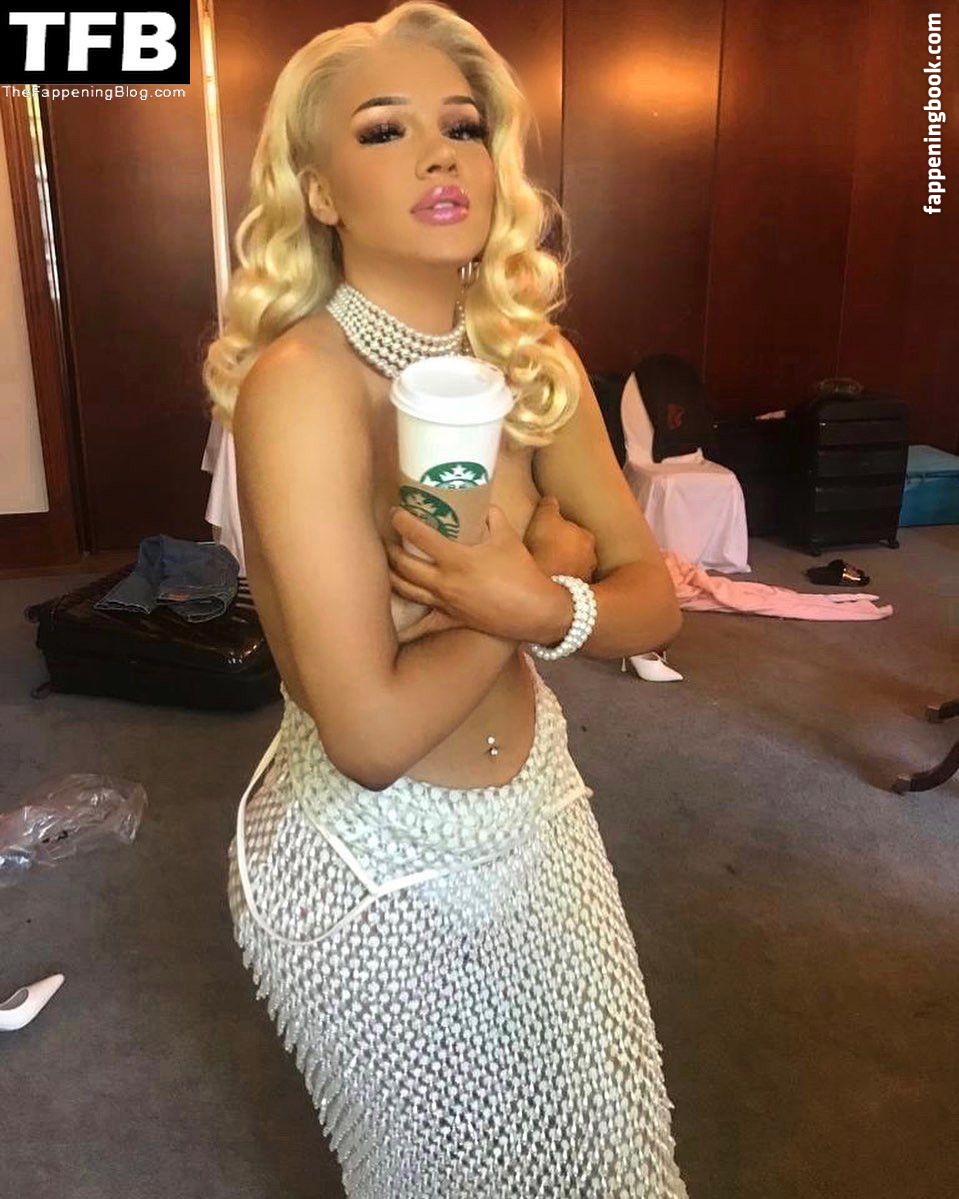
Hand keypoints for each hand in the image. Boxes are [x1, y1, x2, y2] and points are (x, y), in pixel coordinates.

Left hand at [385, 502, 558, 642]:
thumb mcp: (508, 537)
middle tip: (385, 538)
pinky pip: (424, 625)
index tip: (394, 512)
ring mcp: (445, 603)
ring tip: (386, 564)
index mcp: (457, 559)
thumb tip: (481, 504)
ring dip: (391, 576)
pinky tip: (392, 627)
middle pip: (403, 565)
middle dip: (389, 550)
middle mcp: (444, 582)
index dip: (402, 522)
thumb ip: (491, 516)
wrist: (534, 610)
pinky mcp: (451, 620)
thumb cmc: (522, 572)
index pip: (419, 536)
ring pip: (406, 590)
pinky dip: (407, 626)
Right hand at [523, 494, 598, 581]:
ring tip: (548, 568)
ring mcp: (584, 579)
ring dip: (565, 567)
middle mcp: (592, 558)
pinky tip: (548, 582)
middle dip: (568, 550)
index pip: (576, 530)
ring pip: (575, 569)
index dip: (562, 531)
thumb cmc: (546, 547)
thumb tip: (552, 499)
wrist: (545, 585)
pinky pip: (566, 585)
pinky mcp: (574, 595)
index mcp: (587, 537)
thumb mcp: (544, 517)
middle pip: (579, 551)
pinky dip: (560, 582)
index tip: (551, 534)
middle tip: (549, 550)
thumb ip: (550, 506)